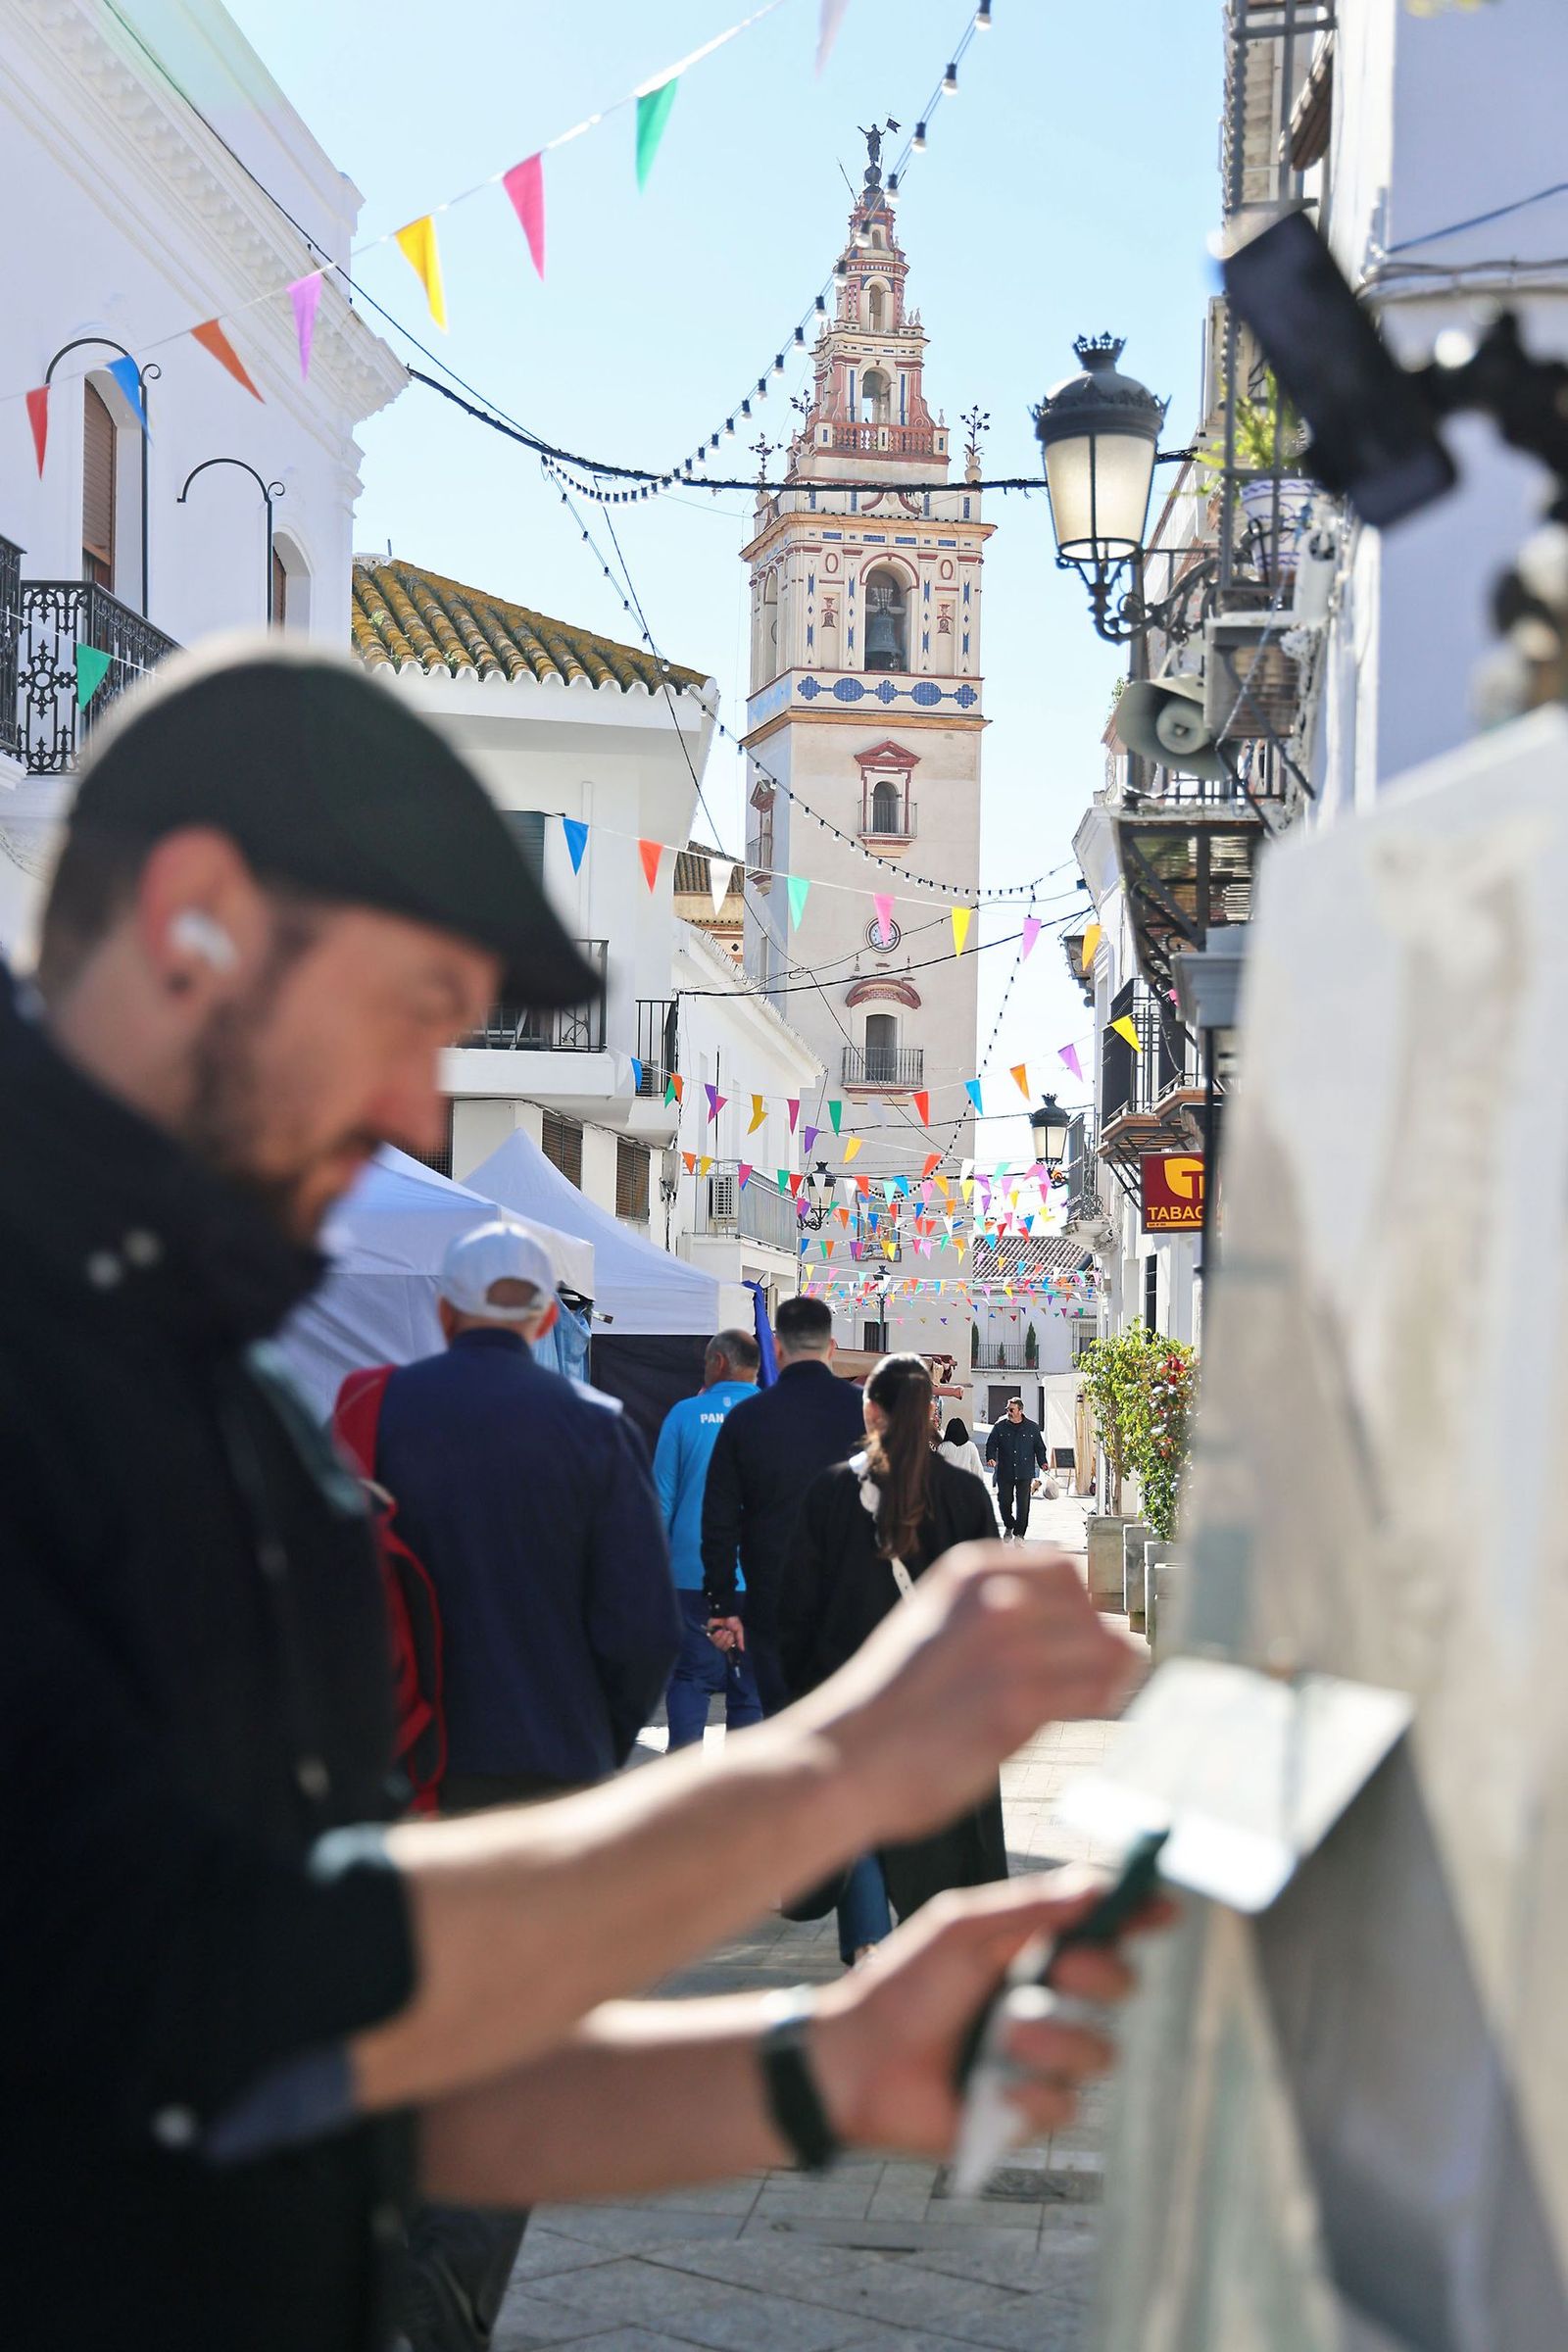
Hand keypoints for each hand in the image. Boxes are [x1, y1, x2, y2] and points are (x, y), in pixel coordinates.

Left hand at [707, 1615, 744, 1653]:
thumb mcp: (739, 1630)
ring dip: (722, 1637)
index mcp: (728, 1641)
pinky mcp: (710, 1632)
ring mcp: (715, 1637)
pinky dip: (717, 1635)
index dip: (729, 1644)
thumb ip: (740, 1640)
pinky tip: (719, 1629)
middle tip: (728, 1632)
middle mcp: (721, 1640)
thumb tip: (742, 1649)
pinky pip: (712, 1639)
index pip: (726, 1649)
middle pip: (722, 1647)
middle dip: (726, 1640)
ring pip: (717, 1644)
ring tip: (724, 1629)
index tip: (732, 1636)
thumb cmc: (733, 1620)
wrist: (727, 1612)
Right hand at [797, 1543, 1140, 1845]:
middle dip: (1101, 1642)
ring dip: (1113, 1673)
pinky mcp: (1018, 1703)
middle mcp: (993, 1598)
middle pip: (1088, 1611)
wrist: (843, 1758)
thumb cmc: (886, 1705)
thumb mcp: (932, 1626)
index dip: (1082, 1608)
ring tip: (1106, 1693)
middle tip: (1106, 1674)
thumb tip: (1055, 1627)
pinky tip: (1101, 1709)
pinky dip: (1108, 1699)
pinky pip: (1095, 1692)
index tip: (1085, 1637)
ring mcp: (1008, 1648)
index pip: (1063, 1573)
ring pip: (1103, 1649)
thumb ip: (986, 1616)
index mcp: (968, 1572)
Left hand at [809, 1872, 1172, 2159]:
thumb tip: (1097, 1885)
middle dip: (1103, 1974)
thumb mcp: (961, 1929)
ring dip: (1057, 2040)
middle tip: (1065, 1968)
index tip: (1163, 1907)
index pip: (1103, 1929)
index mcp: (1034, 1950)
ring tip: (1005, 2037)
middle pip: (1120, 1986)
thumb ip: (1028, 1907)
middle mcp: (1048, 2001)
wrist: (858, 2059)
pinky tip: (998, 2088)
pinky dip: (1034, 2095)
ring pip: (1101, 2050)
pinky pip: (1066, 2105)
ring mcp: (1042, 2058)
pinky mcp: (1027, 2111)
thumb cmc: (903, 1985)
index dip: (1140, 1917)